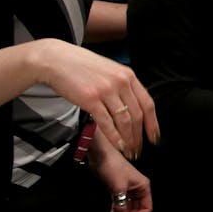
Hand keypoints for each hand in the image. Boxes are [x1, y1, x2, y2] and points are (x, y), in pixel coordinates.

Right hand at [32, 39, 158, 160]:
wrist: (58, 60)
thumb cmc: (82, 67)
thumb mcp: (110, 71)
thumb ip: (123, 86)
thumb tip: (133, 107)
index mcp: (128, 76)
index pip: (147, 103)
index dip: (152, 123)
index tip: (154, 137)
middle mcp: (121, 82)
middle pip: (137, 115)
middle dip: (139, 136)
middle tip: (138, 150)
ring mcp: (106, 91)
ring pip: (124, 121)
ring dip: (128, 139)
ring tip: (128, 151)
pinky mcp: (91, 99)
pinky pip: (107, 122)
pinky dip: (114, 137)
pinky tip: (117, 145)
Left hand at [89, 131, 152, 211]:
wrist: (100, 155)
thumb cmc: (112, 167)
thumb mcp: (118, 188)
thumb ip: (121, 206)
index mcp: (143, 187)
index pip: (146, 208)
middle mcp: (137, 189)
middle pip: (138, 208)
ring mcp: (127, 189)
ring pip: (128, 206)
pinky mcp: (118, 188)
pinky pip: (121, 202)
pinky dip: (117, 209)